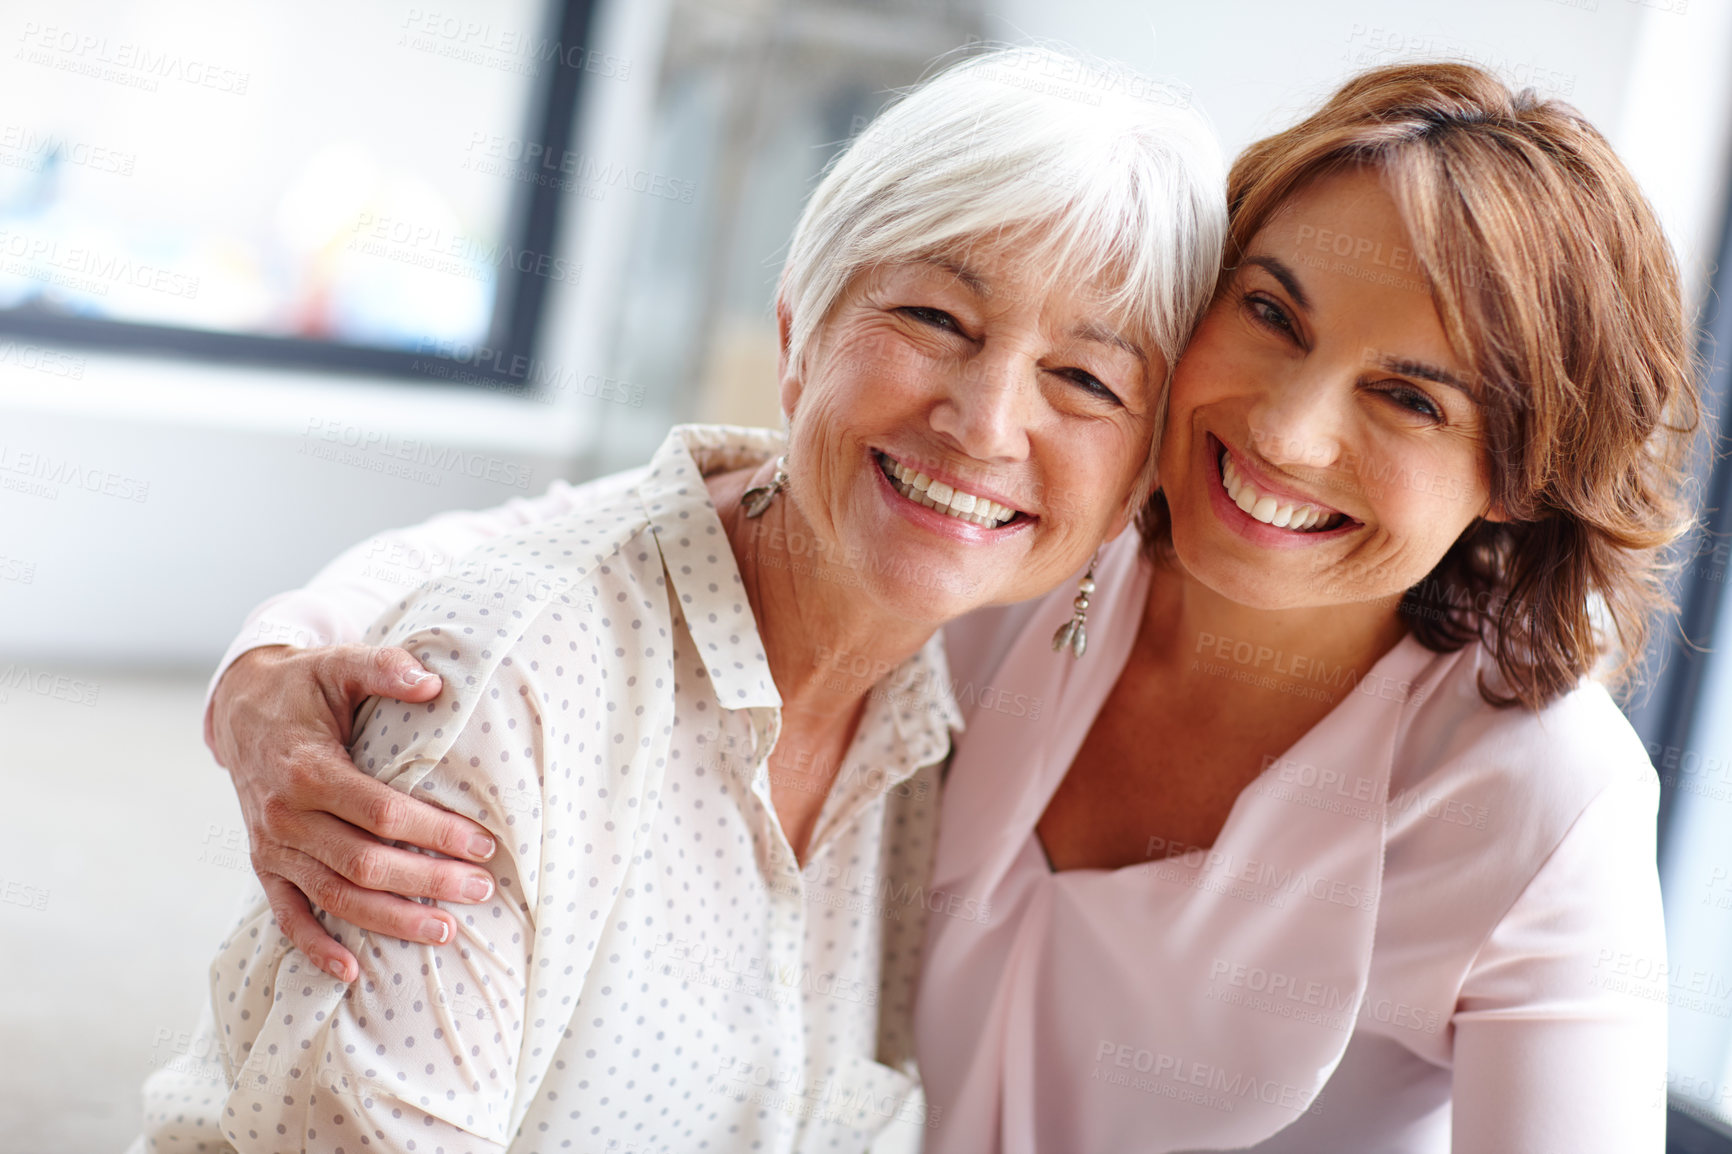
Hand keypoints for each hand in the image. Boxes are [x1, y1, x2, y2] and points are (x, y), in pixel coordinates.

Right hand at [207, 644, 498, 981]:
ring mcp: (272, 846)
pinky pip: (286, 915)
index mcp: (308, 769)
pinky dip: (315, 947)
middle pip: (363, 862)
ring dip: (390, 920)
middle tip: (481, 891)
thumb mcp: (340, 663)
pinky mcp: (264, 864)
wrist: (241, 707)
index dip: (434, 831)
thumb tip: (433, 681)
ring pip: (334, 896)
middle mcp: (284, 816)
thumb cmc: (305, 686)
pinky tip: (352, 972)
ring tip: (445, 931)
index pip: (381, 812)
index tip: (483, 844)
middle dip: (427, 881)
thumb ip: (385, 668)